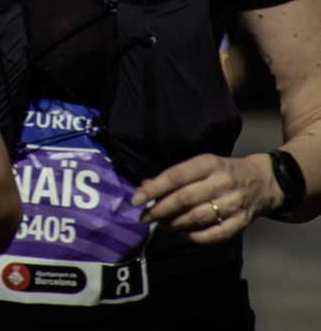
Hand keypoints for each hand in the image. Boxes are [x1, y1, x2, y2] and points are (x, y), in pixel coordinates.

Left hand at [131, 153, 281, 244]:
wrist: (264, 181)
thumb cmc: (223, 172)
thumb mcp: (201, 165)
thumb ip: (174, 176)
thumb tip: (144, 188)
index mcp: (209, 163)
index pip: (176, 176)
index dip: (153, 189)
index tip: (136, 200)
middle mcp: (222, 182)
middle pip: (185, 199)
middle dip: (160, 210)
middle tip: (145, 217)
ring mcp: (234, 203)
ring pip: (197, 218)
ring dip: (174, 224)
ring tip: (162, 225)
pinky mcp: (243, 221)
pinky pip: (216, 234)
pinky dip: (196, 237)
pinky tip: (184, 233)